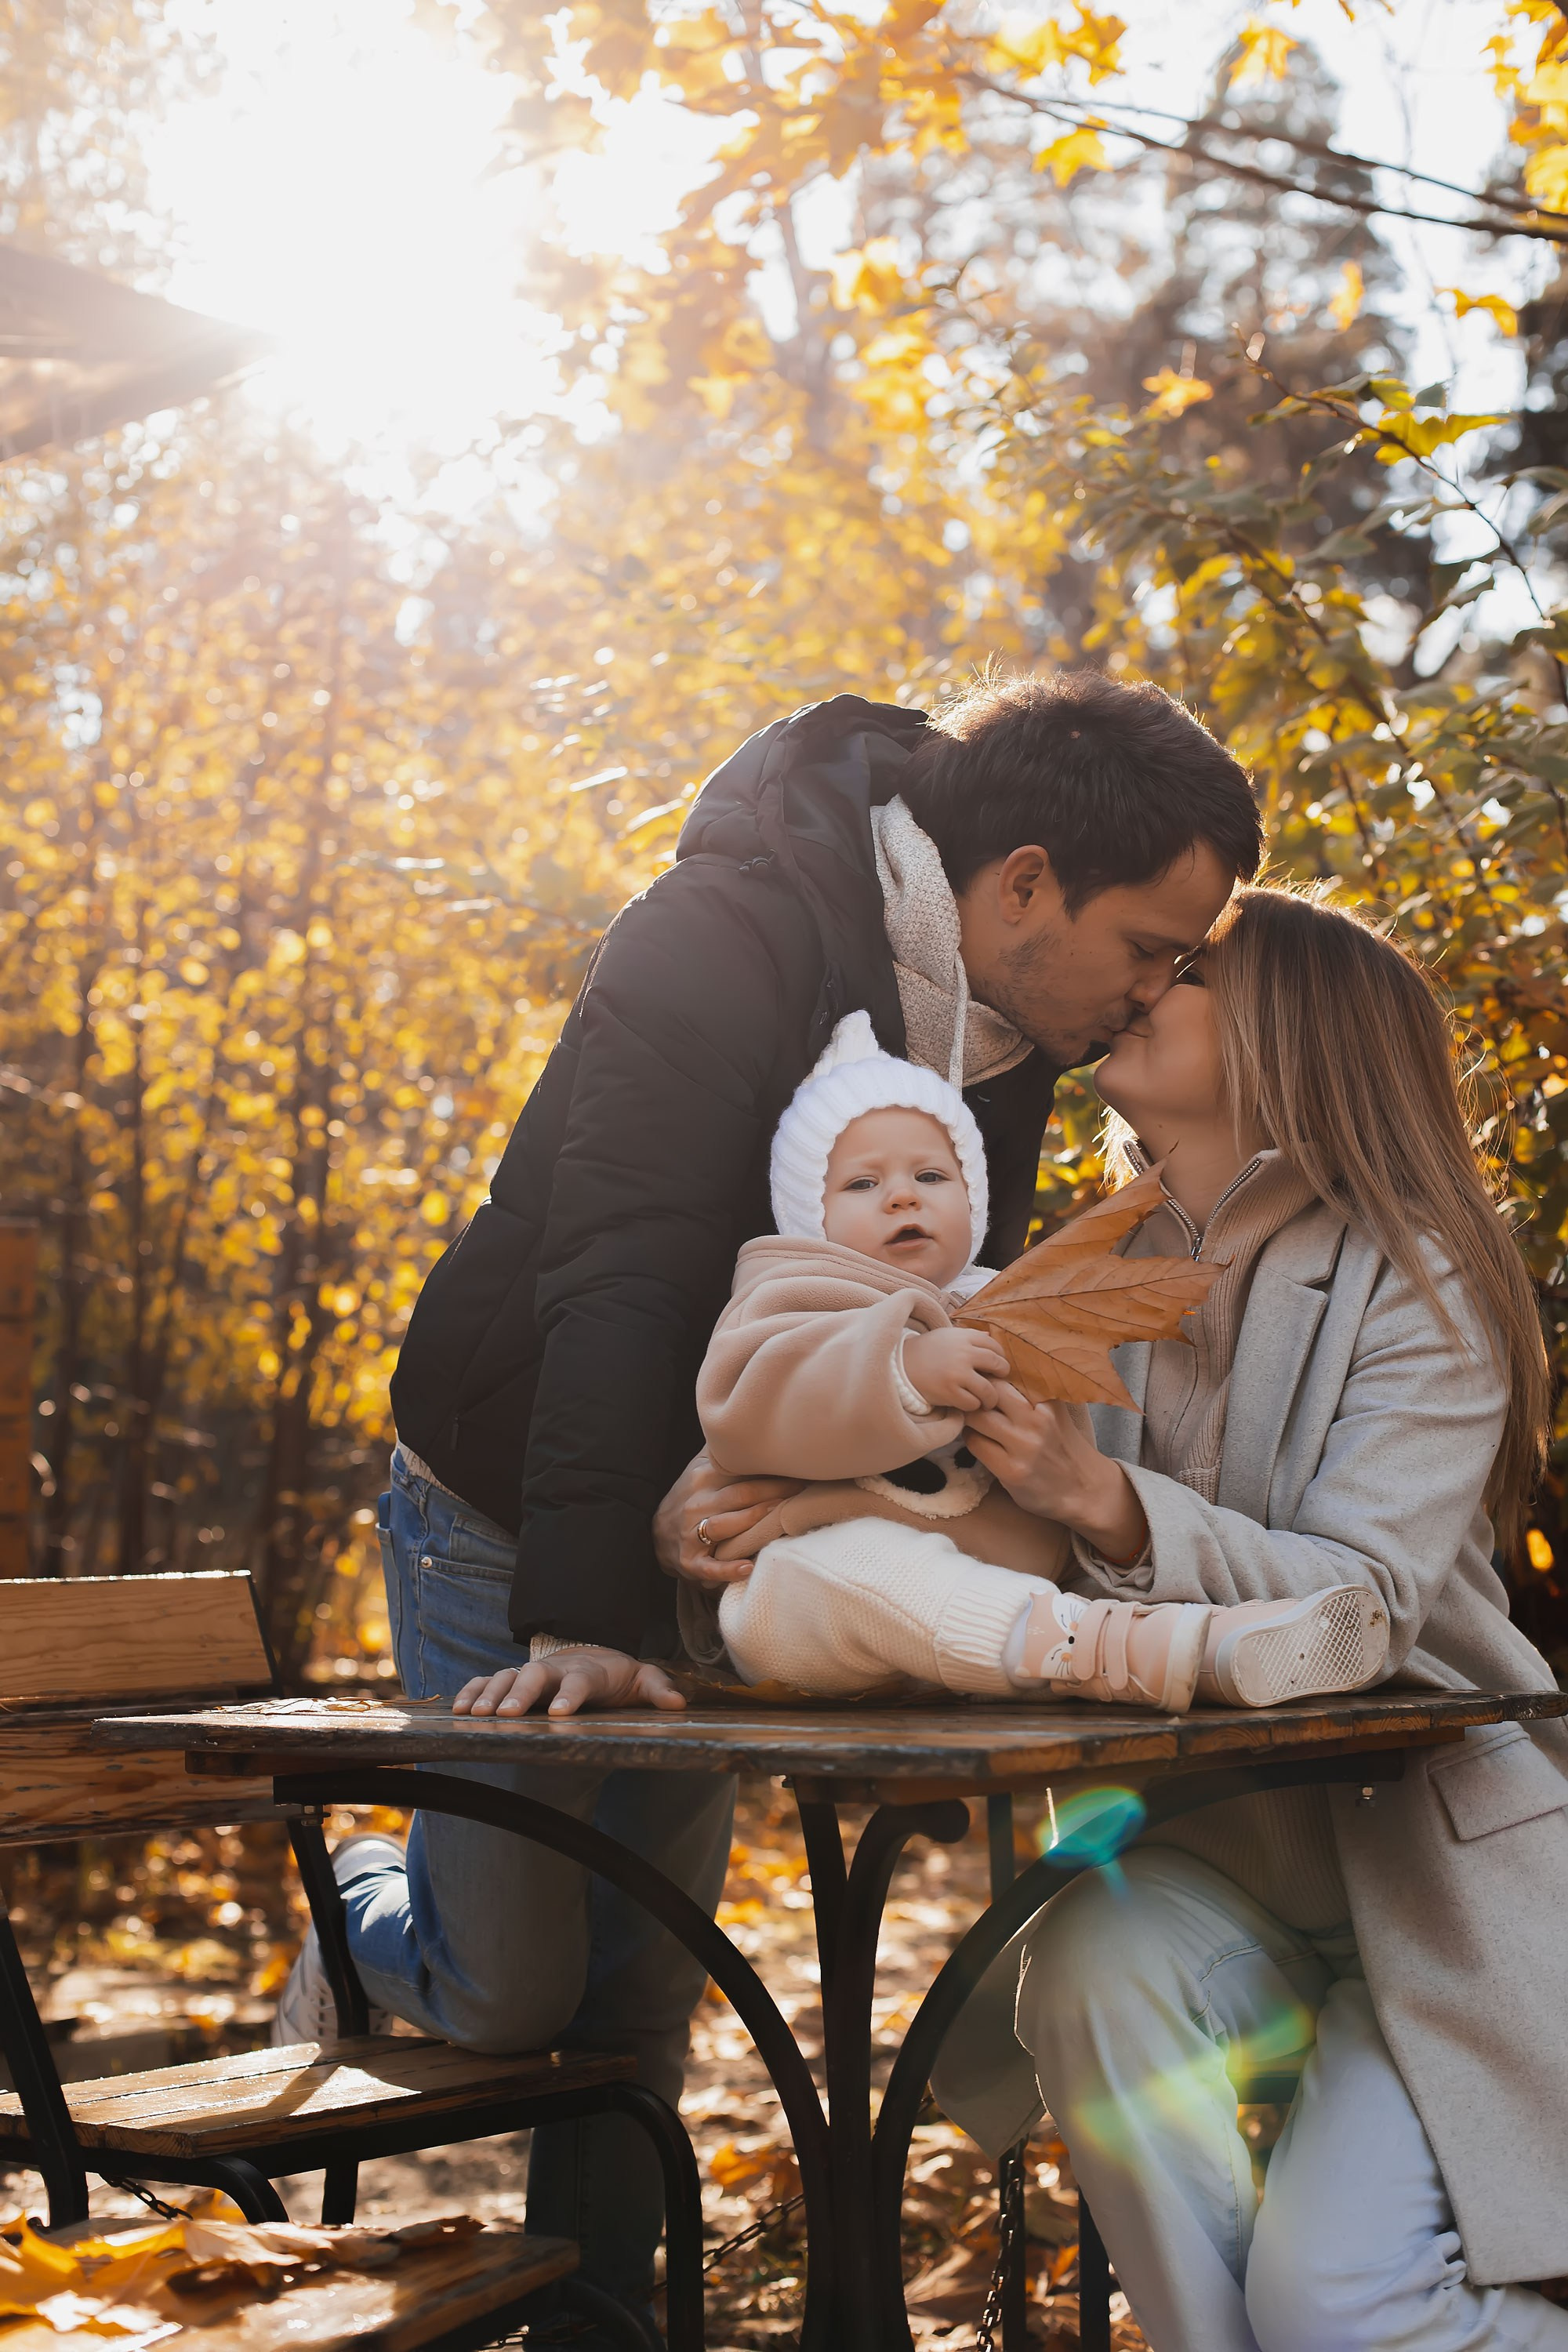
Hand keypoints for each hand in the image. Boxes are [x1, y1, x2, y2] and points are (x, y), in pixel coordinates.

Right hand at [452, 1648, 686, 1719]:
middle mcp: (555, 1669)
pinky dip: (472, 1691)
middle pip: (535, 1676)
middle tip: (509, 1715)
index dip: (570, 1696)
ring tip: (476, 1714)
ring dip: (491, 1694)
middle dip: (521, 1694)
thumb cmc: (616, 1675)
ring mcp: (531, 1673)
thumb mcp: (641, 1679)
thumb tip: (678, 1704)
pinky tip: (459, 1709)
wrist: (592, 1655)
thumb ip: (657, 1688)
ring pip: (507, 1677)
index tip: (561, 1714)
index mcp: (588, 1671)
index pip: (580, 1681)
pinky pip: (487, 1681)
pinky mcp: (513, 1679)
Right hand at [652, 1450, 804, 1589]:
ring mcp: (691, 1534)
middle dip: (773, 1493)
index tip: (798, 1470)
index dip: (770, 1472)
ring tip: (779, 1520)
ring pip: (723, 1525)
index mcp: (702, 1479)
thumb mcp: (699, 1469)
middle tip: (802, 1491)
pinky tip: (748, 1567)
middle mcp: (696, 1504)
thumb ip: (721, 1451)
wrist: (656, 1534)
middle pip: (739, 1496)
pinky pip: (709, 1567)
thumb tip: (739, 1421)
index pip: (740, 1472)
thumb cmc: (689, 1499)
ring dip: (752, 1522)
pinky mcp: (689, 1562)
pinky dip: (727, 1569)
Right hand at [902, 1327, 1010, 1411]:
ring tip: (986, 1400)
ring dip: (990, 1398)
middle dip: (1001, 1376)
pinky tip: (967, 1402)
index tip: (997, 1366)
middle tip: (996, 1382)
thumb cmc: (926, 1351)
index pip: (995, 1346)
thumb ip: (969, 1337)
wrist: (901, 1366)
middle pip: (997, 1365)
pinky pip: (973, 1403)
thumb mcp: (946, 1336)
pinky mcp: (949, 1392)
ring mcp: (957, 1373)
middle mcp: (963, 1353)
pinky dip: (973, 1405)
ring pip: (989, 1390)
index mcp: (963, 1337)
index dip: (1000, 1358)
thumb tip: (991, 1337)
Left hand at [964, 1384, 1147, 1561]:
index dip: (989, 1376)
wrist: (1084, 1489)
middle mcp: (1037, 1420)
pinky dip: (971, 1439)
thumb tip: (995, 1372)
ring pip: (977, 1417)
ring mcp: (1024, 1446)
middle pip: (989, 1392)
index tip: (981, 1379)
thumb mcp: (1055, 1414)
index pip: (1008, 1375)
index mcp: (1048, 1402)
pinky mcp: (1011, 1470)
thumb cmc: (1063, 1447)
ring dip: (968, 1417)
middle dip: (976, 1394)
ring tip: (972, 1420)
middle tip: (970, 1399)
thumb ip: (1031, 1394)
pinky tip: (978, 1440)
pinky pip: (976, 1444)